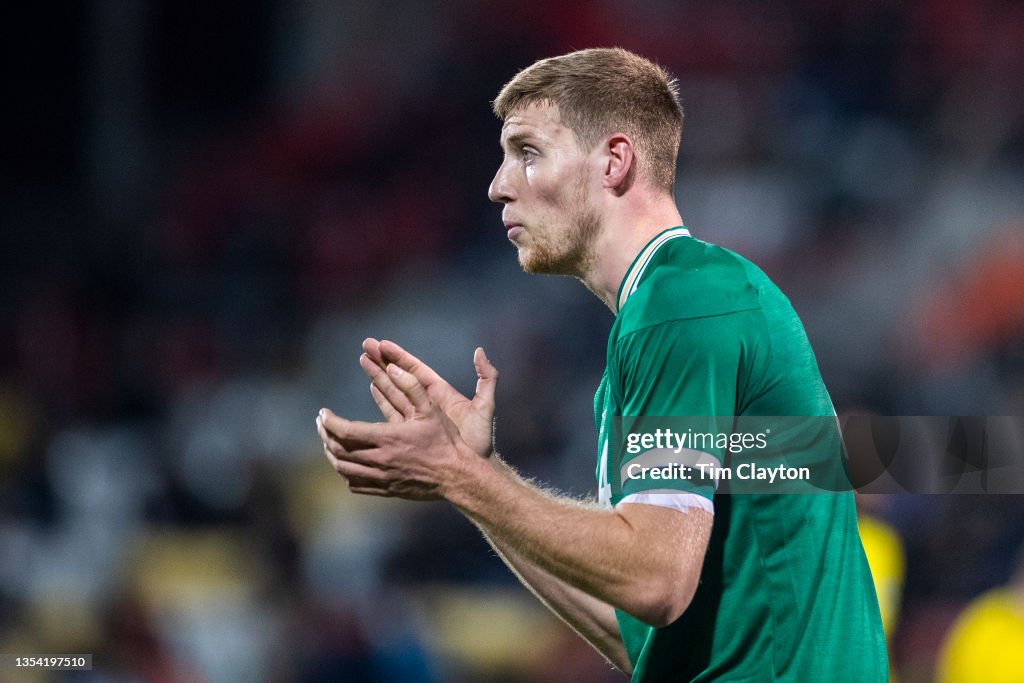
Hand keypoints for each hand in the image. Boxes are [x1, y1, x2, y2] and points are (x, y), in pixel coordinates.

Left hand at [317, 363, 476, 500]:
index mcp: (387, 438)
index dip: (329, 421)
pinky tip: (345, 462)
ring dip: (331, 454)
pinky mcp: (385, 489)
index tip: (323, 412)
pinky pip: (355, 484)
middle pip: (338, 449)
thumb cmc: (444, 441)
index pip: (345, 431)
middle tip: (321, 423)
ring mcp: (381, 477)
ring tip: (328, 441)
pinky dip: (345, 472)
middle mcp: (380, 460)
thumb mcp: (431, 408)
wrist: (456, 476)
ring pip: (343, 468)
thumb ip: (411, 385)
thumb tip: (393, 366)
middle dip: (325, 434)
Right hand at [360, 338, 497, 457]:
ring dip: (378, 376)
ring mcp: (417, 417)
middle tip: (366, 345)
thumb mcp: (485, 407)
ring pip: (393, 392)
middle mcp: (426, 403)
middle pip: (400, 377)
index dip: (399, 357)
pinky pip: (392, 412)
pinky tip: (372, 387)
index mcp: (441, 393)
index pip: (416, 370)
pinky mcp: (410, 432)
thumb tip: (480, 351)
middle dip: (383, 361)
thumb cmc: (480, 441)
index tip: (383, 344)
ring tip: (364, 359)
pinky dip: (382, 399)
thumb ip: (487, 377)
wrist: (471, 471)